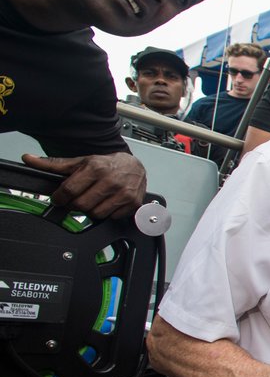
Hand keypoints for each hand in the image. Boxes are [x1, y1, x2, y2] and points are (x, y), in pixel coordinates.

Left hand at [22, 152, 146, 218]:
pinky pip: (111, 217)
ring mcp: (123, 193)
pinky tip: (108, 203)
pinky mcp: (132, 203)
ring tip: (94, 201)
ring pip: (96, 214)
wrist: (134, 166)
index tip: (59, 198)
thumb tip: (28, 159)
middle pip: (81, 205)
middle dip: (75, 205)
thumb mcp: (81, 162)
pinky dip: (107, 213)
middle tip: (77, 199)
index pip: (69, 190)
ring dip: (91, 210)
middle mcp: (110, 180)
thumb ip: (54, 164)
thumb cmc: (107, 164)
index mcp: (95, 168)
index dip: (60, 198)